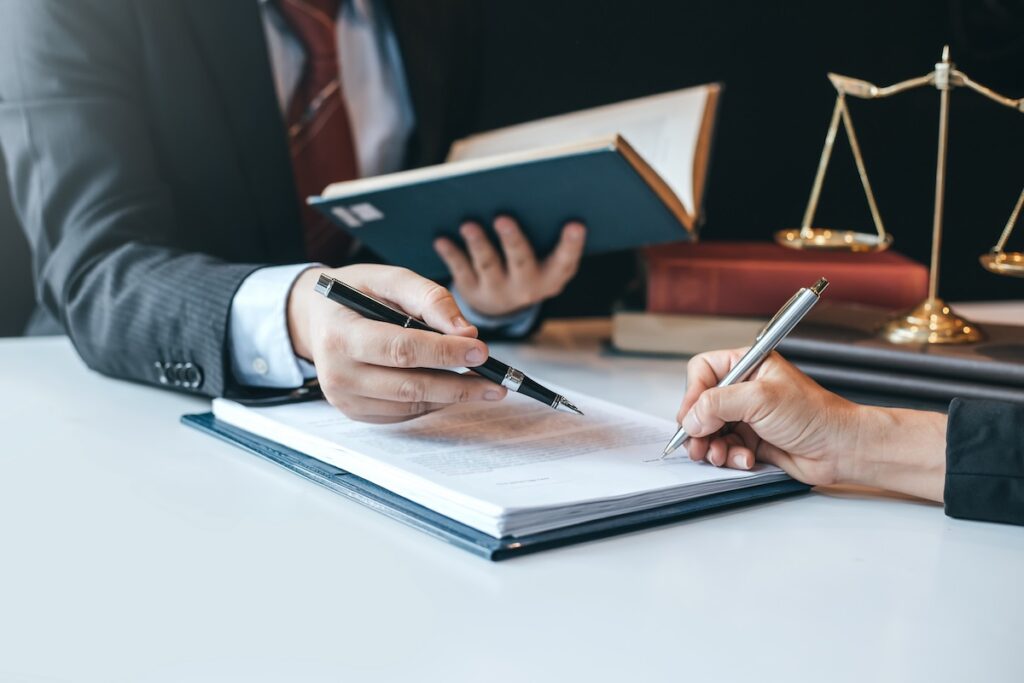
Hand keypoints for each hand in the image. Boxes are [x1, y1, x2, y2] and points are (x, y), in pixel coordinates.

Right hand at [287, 264, 506, 423]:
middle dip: (459, 384)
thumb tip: (465, 331)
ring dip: (451, 396)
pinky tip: (451, 388)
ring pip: (410, 405)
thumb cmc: (356, 293)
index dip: (444, 352)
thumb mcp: (389, 278)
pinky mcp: (355, 413)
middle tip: (495, 380)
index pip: (401, 348)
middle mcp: (336, 372)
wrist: (317, 318)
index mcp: (341, 333)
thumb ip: (429, 298)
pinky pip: (403, 414)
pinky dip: (433, 402)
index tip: (480, 350)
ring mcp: (344, 398)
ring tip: (482, 384)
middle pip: (409, 386)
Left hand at [433, 215, 585, 315]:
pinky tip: (441, 239)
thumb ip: (543, 230)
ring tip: (468, 224)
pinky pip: (461, 271)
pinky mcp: (473, 292)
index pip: (565, 259)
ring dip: (478, 244)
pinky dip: (451, 254)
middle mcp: (528, 286)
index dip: (572, 243)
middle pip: (521, 261)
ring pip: (488, 265)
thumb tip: (533, 188)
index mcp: (553, 274)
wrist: (503, 303)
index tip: (576, 223)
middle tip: (503, 218)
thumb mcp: (544, 254)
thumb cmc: (529, 261)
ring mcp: (499, 292)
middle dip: (512, 239)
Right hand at [675, 349, 946, 500]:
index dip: (693, 393)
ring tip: (720, 455)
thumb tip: (690, 418)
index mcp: (748, 365)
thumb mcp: (760, 399)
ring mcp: (747, 415)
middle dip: (698, 427)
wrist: (840, 449)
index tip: (692, 416)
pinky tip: (746, 458)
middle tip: (697, 444)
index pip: (703, 371)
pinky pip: (725, 447)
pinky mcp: (752, 439)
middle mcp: (744, 388)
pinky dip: (730, 456)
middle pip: (701, 404)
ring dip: (712, 445)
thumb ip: (718, 404)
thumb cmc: (814, 415)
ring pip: (710, 430)